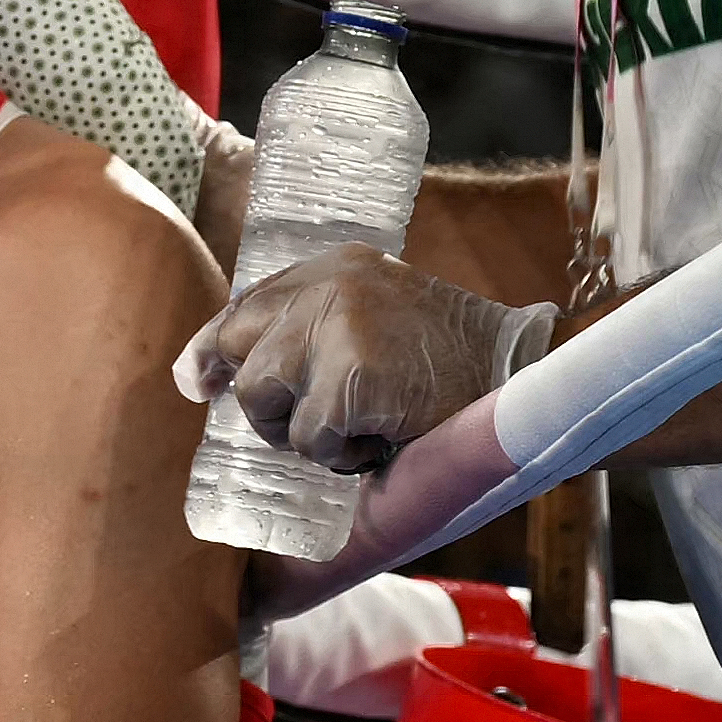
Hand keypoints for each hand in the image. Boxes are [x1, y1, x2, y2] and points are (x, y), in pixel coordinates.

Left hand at [172, 248, 546, 486]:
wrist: (522, 378)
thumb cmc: (452, 367)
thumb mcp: (381, 319)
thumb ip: (319, 328)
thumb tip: (217, 372)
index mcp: (337, 265)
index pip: (248, 302)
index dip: (215, 346)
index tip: (199, 381)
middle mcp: (330, 284)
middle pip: (237, 344)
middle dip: (257, 399)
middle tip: (298, 426)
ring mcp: (339, 325)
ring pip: (261, 397)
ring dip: (300, 432)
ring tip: (354, 429)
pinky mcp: (351, 374)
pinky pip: (308, 438)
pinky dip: (340, 456)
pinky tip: (380, 440)